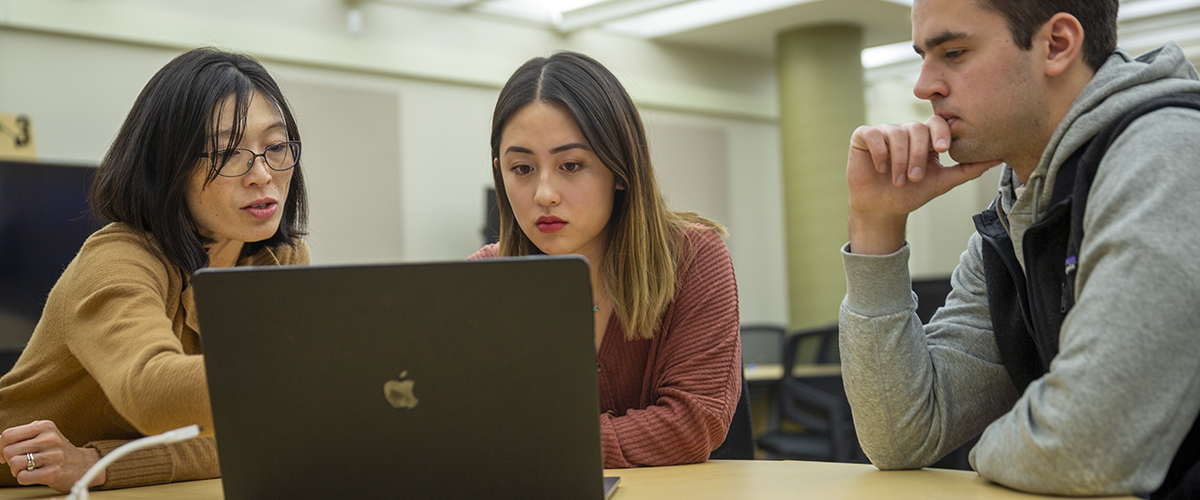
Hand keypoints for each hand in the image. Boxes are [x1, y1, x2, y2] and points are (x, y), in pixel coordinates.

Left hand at [0, 420, 104, 491]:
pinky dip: (24, 478)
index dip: (0, 447)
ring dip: (17, 470)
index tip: (4, 454)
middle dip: (9, 460)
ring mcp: (52, 456)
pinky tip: (34, 475)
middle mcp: (49, 439)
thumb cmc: (59, 451)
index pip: (8, 435)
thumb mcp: (45, 434)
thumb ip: (24, 435)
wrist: (85, 464)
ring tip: (29, 468)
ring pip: (14, 464)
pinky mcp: (53, 473)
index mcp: (45, 426)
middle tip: (21, 462)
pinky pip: (23, 477)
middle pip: (8, 451)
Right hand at [846, 116, 1001, 254]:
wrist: (882, 209)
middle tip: (914, 178)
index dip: (940, 132)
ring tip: (897, 180)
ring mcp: (884, 132)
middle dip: (917, 156)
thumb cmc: (911, 195)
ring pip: (896, 133)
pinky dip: (880, 152)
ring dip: (899, 160)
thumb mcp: (942, 182)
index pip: (936, 122)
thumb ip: (968, 169)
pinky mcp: (863, 136)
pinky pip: (874, 134)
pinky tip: (881, 168)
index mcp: (925, 137)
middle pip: (916, 129)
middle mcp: (905, 130)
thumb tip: (998, 157)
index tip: (942, 150)